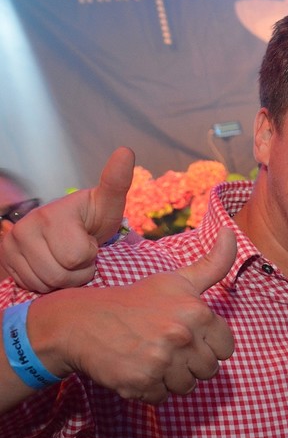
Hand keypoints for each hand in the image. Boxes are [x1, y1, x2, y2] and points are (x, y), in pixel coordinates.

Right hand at [1, 147, 133, 292]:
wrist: (69, 228)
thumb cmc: (93, 218)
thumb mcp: (109, 203)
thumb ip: (116, 182)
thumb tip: (126, 151)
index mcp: (53, 214)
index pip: (76, 256)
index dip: (90, 255)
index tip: (89, 239)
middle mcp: (25, 227)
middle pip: (59, 275)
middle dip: (78, 271)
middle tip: (81, 255)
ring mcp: (11, 243)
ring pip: (45, 284)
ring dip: (64, 280)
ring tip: (68, 260)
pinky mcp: (6, 258)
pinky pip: (31, 287)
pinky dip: (47, 284)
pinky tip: (54, 265)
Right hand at [36, 228, 236, 402]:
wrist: (81, 322)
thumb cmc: (135, 301)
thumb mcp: (177, 280)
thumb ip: (213, 264)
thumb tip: (232, 233)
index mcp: (197, 312)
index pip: (226, 348)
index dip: (208, 345)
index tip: (188, 337)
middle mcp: (182, 336)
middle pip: (208, 370)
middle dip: (190, 363)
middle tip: (164, 347)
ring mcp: (161, 361)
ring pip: (187, 387)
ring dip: (171, 378)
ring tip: (151, 357)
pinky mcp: (140, 383)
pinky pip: (162, 398)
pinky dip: (150, 389)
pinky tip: (137, 368)